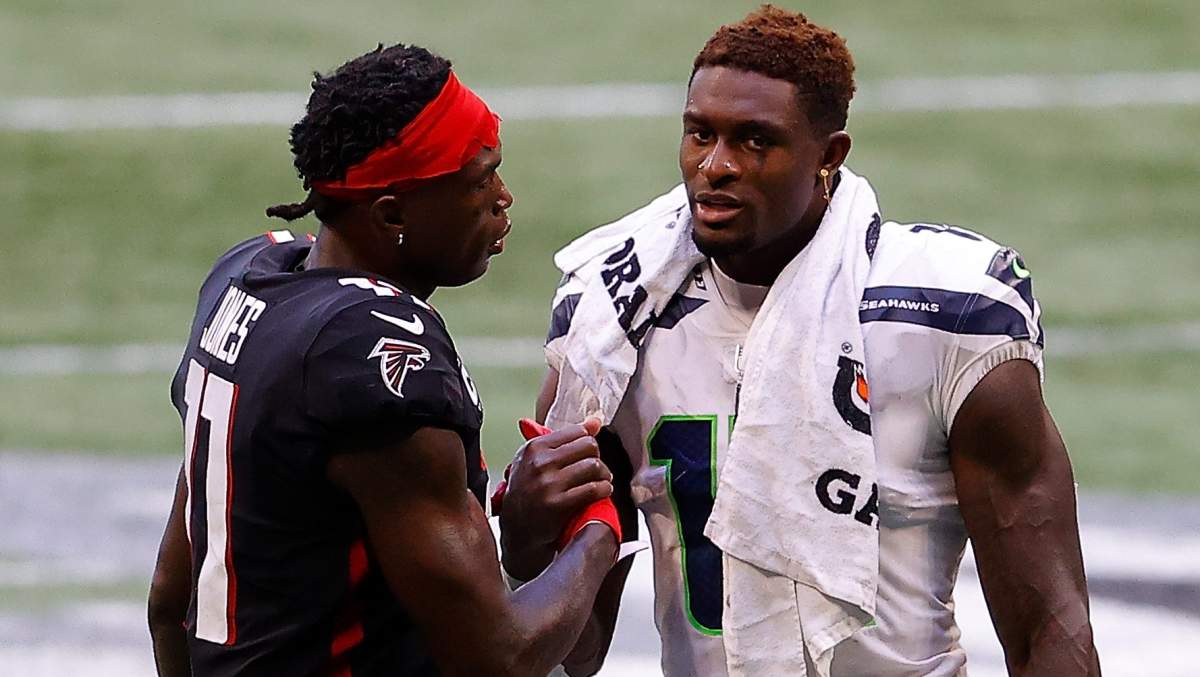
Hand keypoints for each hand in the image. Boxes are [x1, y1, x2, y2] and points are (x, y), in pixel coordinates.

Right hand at [500, 418, 611, 578]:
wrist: (517, 529)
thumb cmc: (527, 492)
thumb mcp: (536, 460)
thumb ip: (565, 439)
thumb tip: (595, 421)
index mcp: (534, 447)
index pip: (577, 432)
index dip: (589, 443)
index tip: (589, 453)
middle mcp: (540, 463)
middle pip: (589, 446)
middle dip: (597, 458)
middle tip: (597, 469)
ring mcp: (548, 484)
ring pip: (594, 466)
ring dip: (604, 475)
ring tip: (601, 481)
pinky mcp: (558, 504)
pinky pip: (594, 489)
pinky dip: (604, 490)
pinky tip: (602, 492)